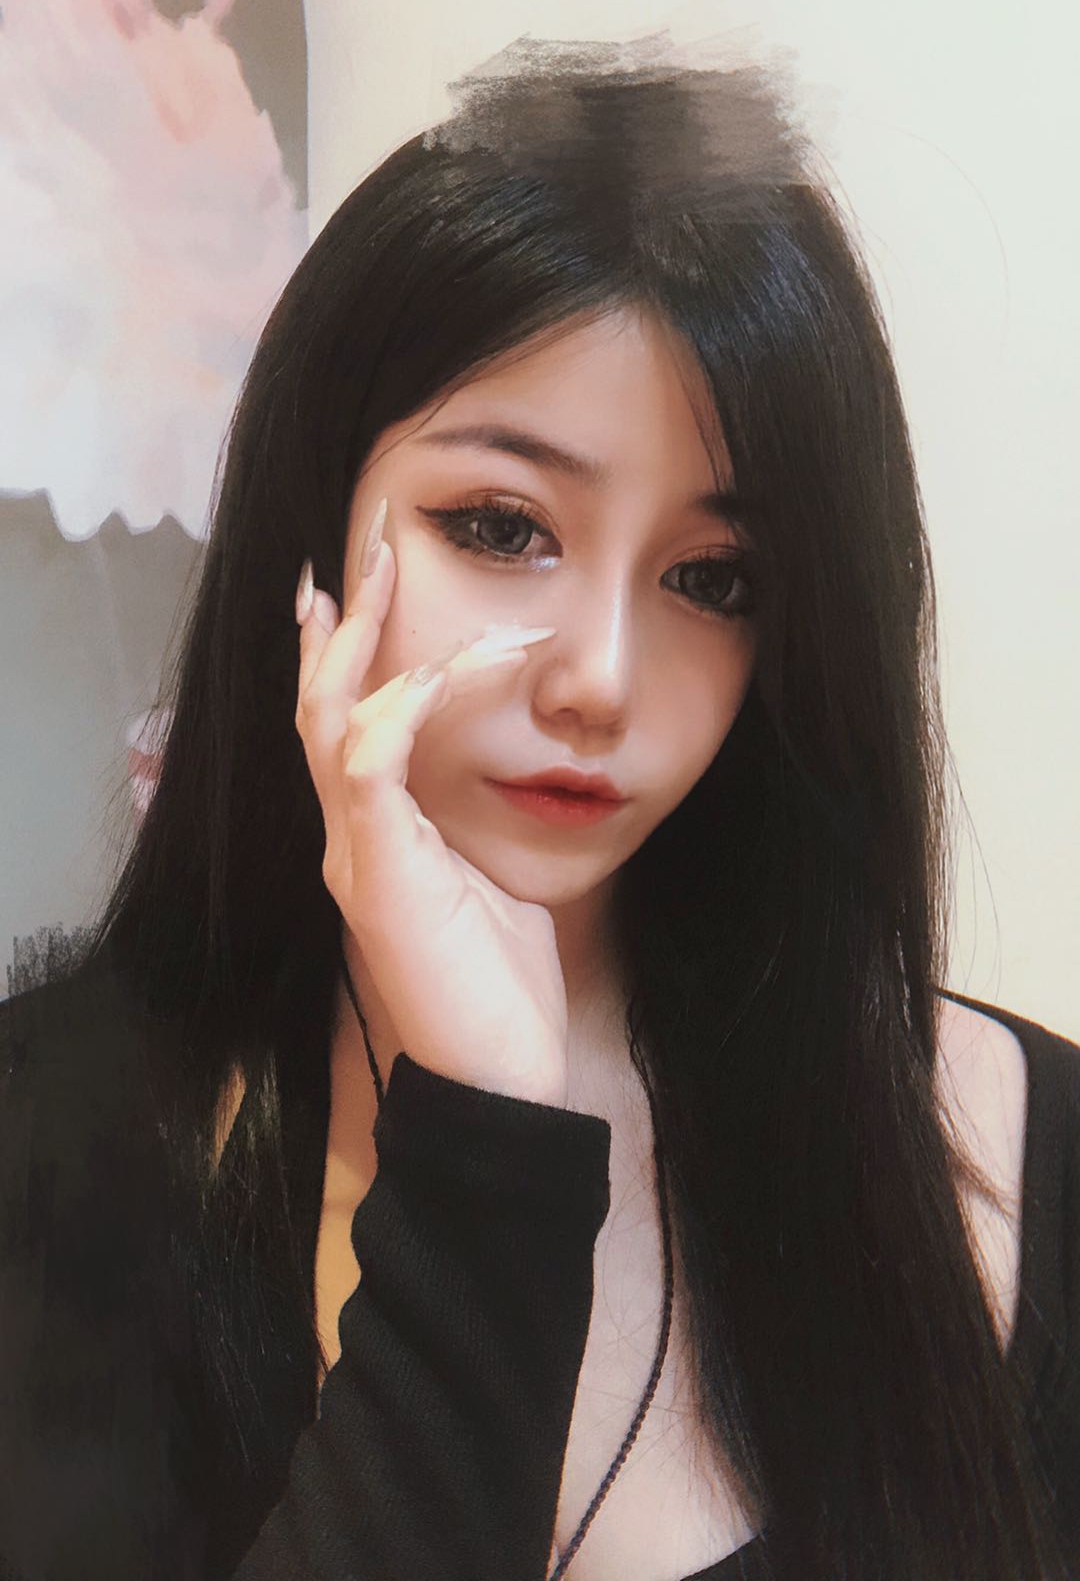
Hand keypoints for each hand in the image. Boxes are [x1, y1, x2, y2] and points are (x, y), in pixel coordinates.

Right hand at [294, 537, 569, 1107]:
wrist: (499, 1078)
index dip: (344, 654)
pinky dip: (397, 710)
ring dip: (360, 642)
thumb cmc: (499, 987)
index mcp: (374, 838)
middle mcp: (349, 838)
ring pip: (333, 723)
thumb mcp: (492, 882)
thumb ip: (472, 825)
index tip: (360, 585)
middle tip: (369, 542)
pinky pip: (368, 770)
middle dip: (343, 621)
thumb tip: (502, 770)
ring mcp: (354, 855)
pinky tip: (434, 668)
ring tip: (384, 571)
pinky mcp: (377, 876)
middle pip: (323, 706)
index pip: (345, 725)